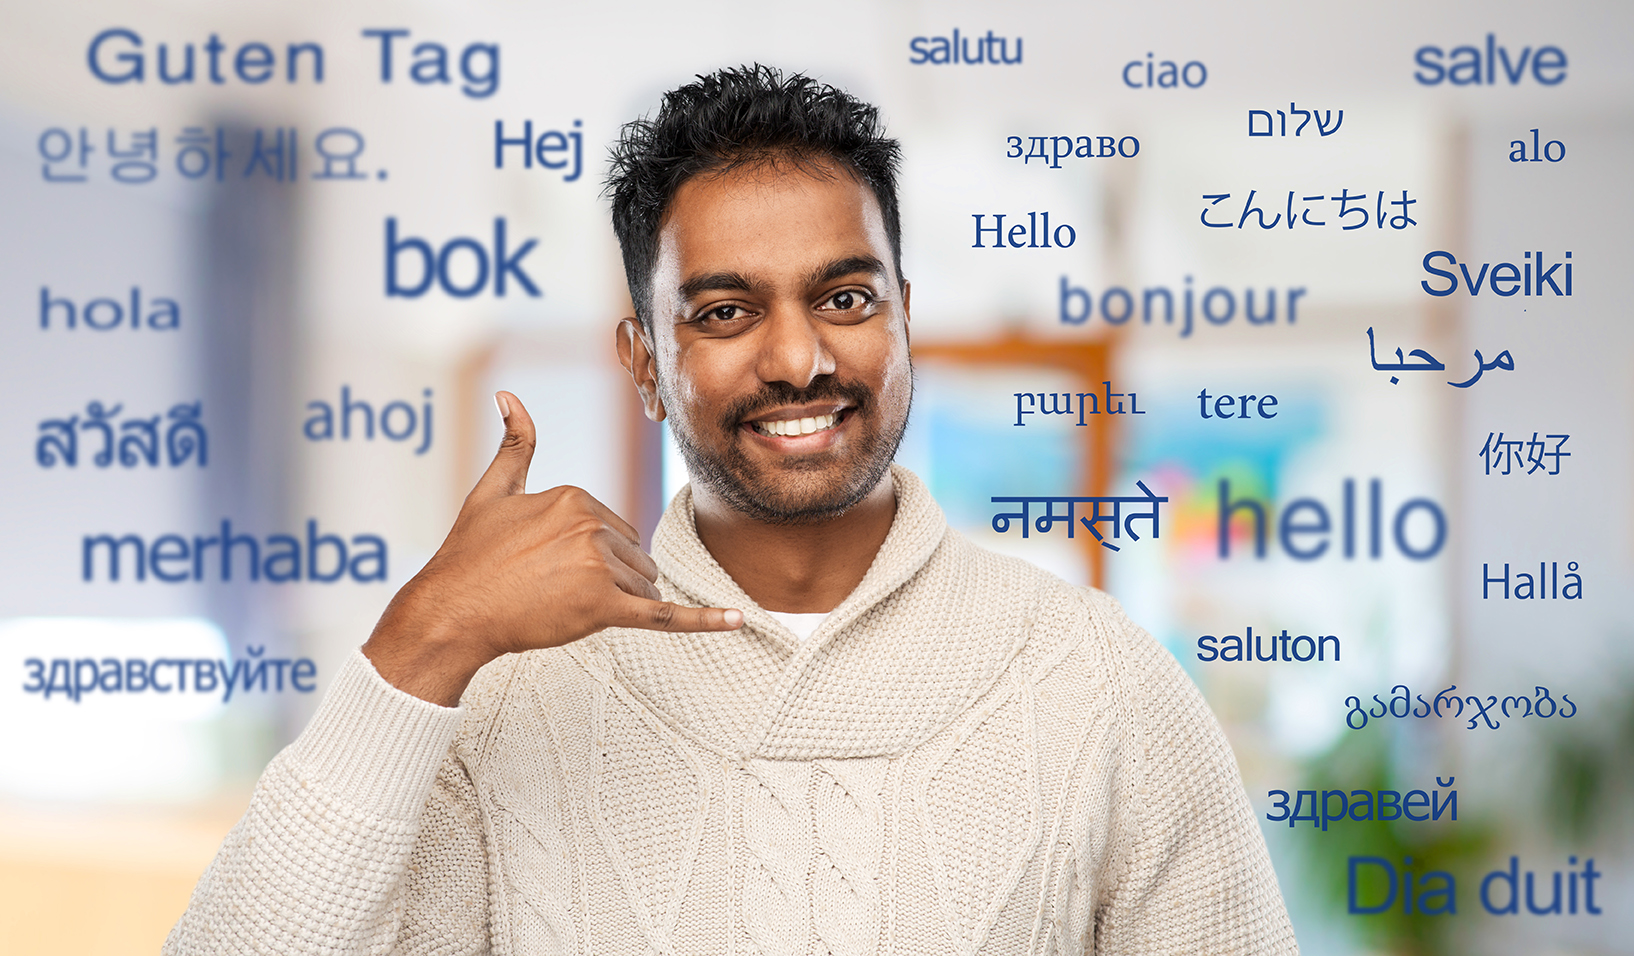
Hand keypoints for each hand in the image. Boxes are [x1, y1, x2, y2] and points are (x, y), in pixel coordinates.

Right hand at [362, 390, 742, 704]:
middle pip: (635, 557)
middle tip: (553, 589)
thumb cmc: (469, 555)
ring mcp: (599, 567)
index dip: (590, 555)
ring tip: (562, 605)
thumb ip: (514, 444)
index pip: (617, 530)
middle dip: (608, 579)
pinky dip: (704, 621)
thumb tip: (508, 395)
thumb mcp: (492, 492)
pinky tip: (738, 620)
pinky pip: (665, 616)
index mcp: (576, 496)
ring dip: (615, 602)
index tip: (547, 565)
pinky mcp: (603, 608)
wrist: (452, 612)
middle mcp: (592, 526)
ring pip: (643, 586)